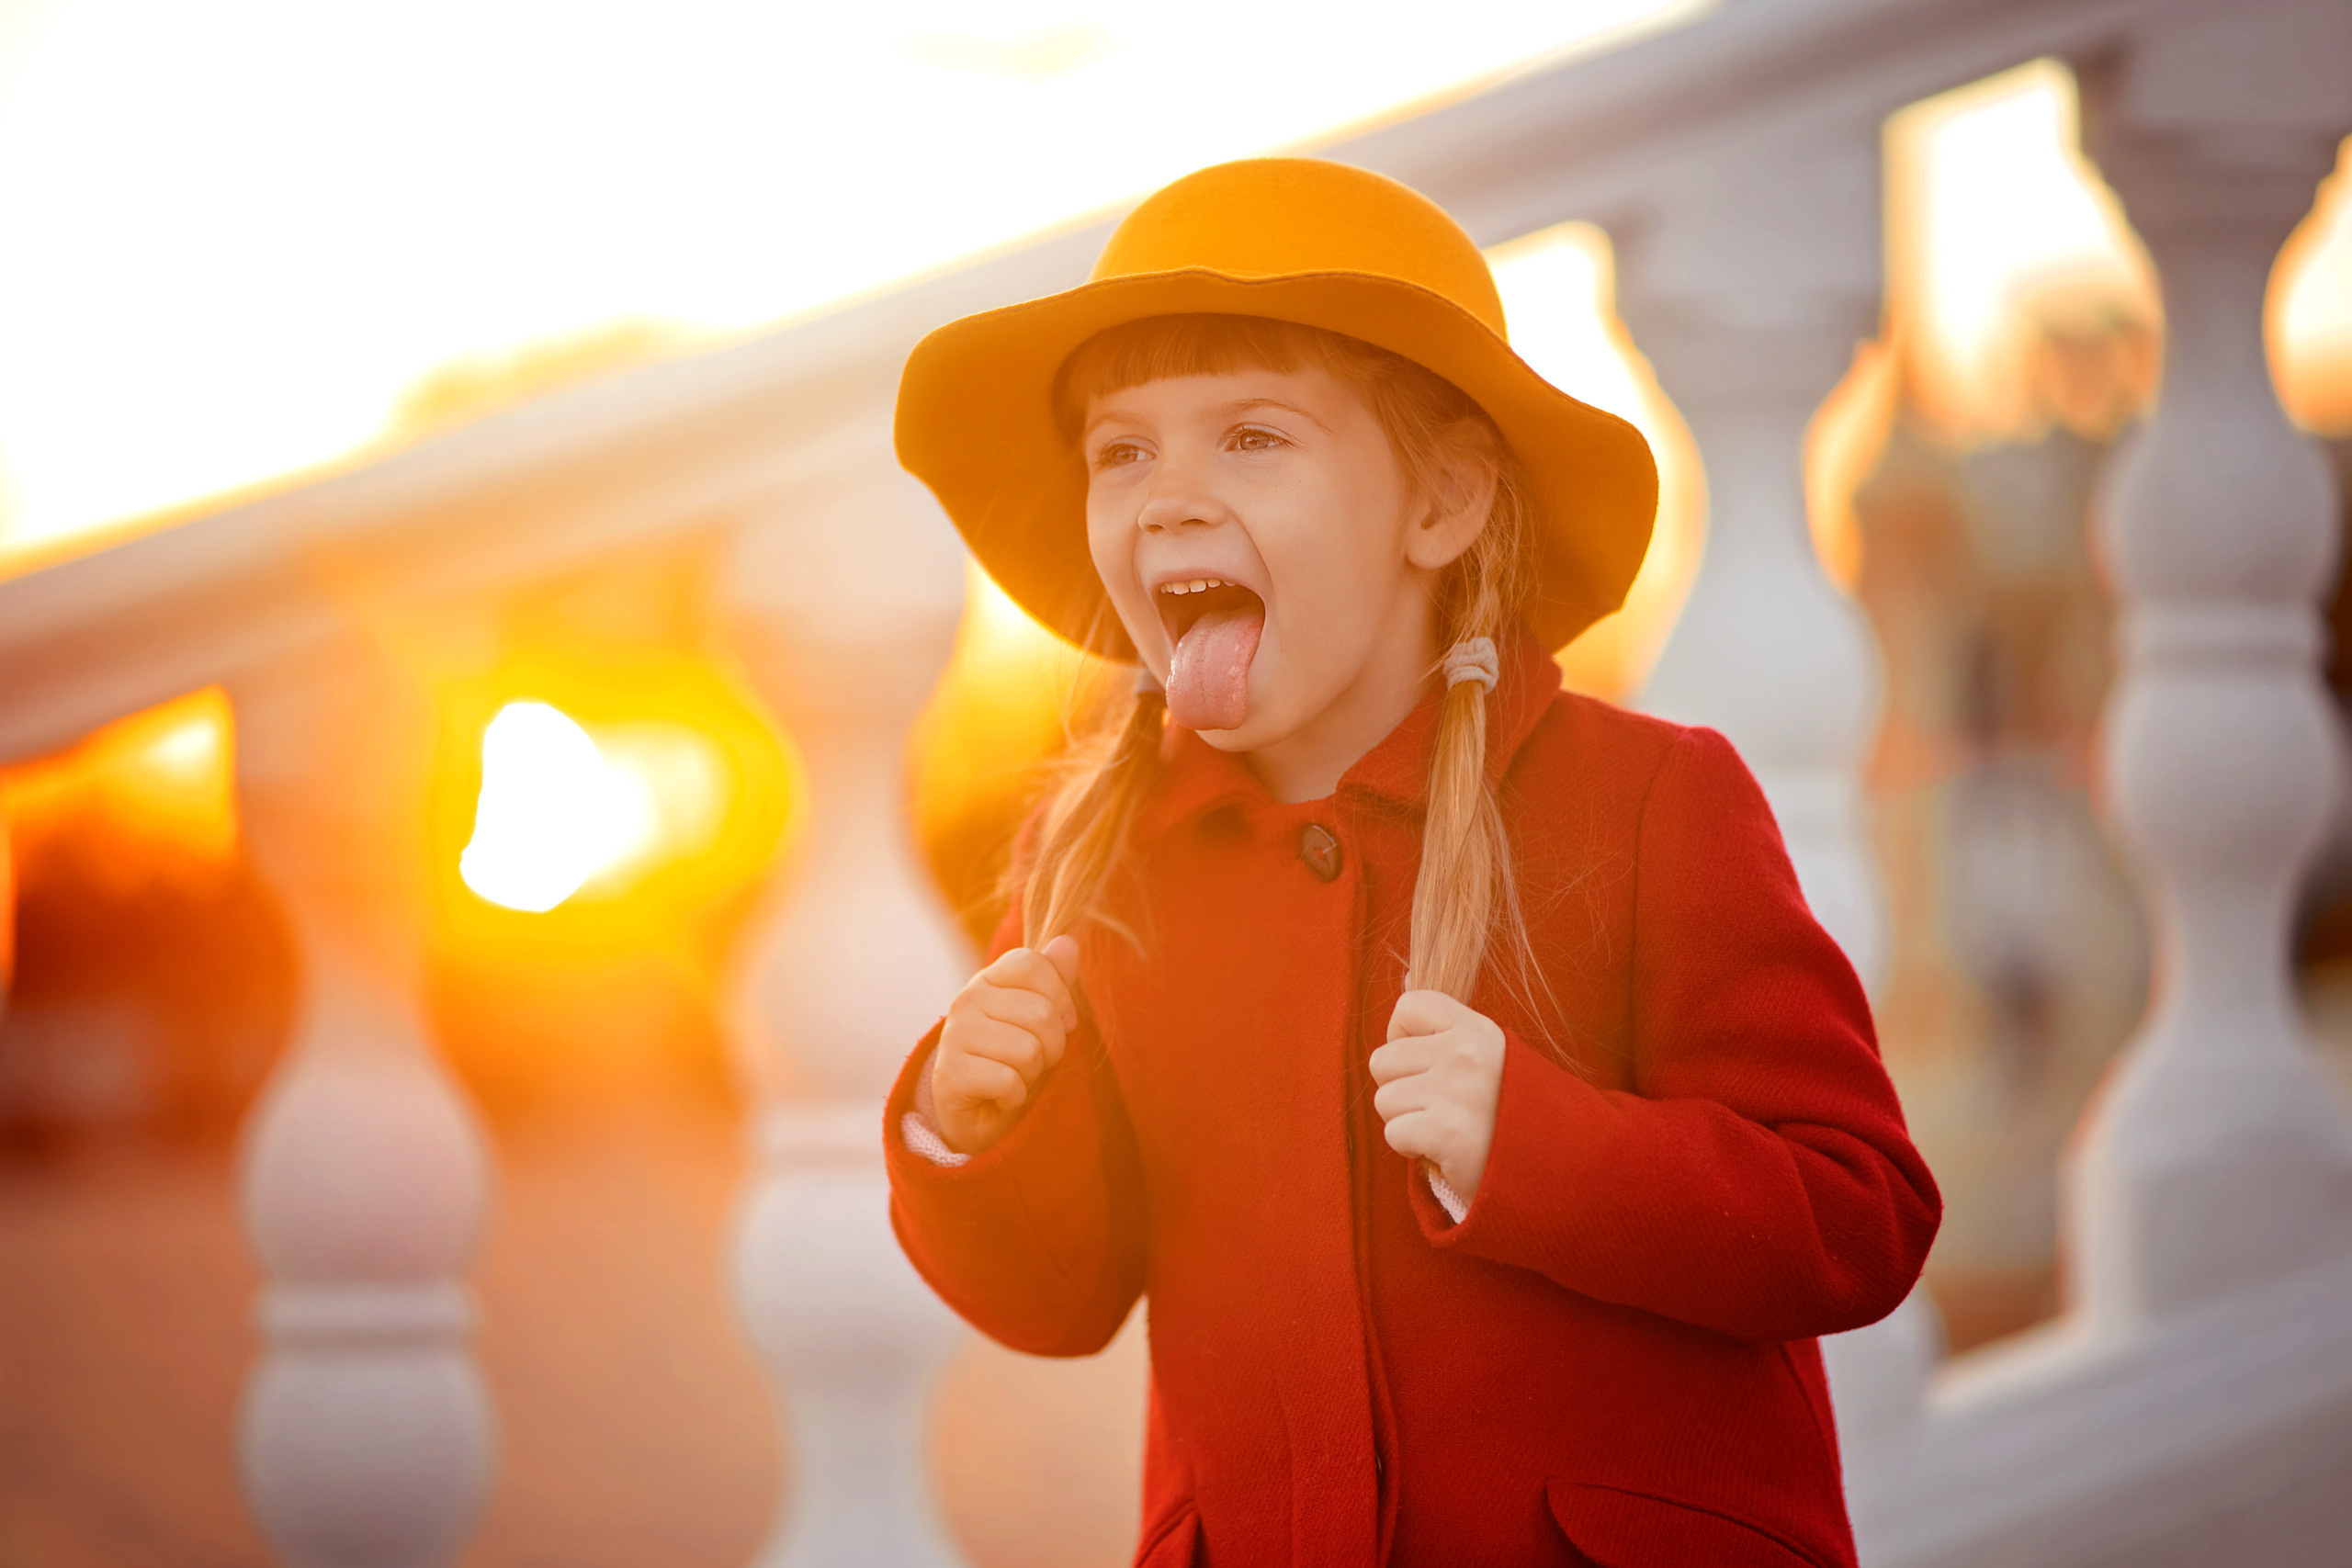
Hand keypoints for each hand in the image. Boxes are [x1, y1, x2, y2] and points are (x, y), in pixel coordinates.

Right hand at [932, 935, 1082, 1155]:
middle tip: (1031, 1061)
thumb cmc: (1011, 1061)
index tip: (1061, 1022)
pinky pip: (1008, 1081)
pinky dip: (1014, 1096)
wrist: (973, 1113)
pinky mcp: (950, 1073)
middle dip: (1051, 1047)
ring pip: (1028, 1050)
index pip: (1032, 964)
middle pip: (1041, 1013)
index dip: (1060, 996)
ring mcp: (954, 1035)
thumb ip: (1055, 981)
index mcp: (989, 980)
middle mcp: (967, 1000)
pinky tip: (998, 1095)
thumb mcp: (1040, 1020)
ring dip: (1032, 1074)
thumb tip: (1069, 942)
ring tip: (1013, 1076)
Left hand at [1369, 990, 1506, 1201]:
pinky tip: (1444, 1150)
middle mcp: (1466, 1052)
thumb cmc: (1507, 1112)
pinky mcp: (1447, 1131)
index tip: (1427, 1065)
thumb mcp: (1488, 1055)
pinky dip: (1412, 1149)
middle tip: (1438, 1107)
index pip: (1409, 1006)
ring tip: (1444, 1128)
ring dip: (1406, 1121)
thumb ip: (1445, 1027)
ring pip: (1384, 1100)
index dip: (1403, 1039)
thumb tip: (1404, 978)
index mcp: (1477, 1029)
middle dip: (1400, 1089)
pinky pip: (1394, 1133)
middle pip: (1383, 1060)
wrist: (1554, 1166)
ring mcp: (1457, 1090)